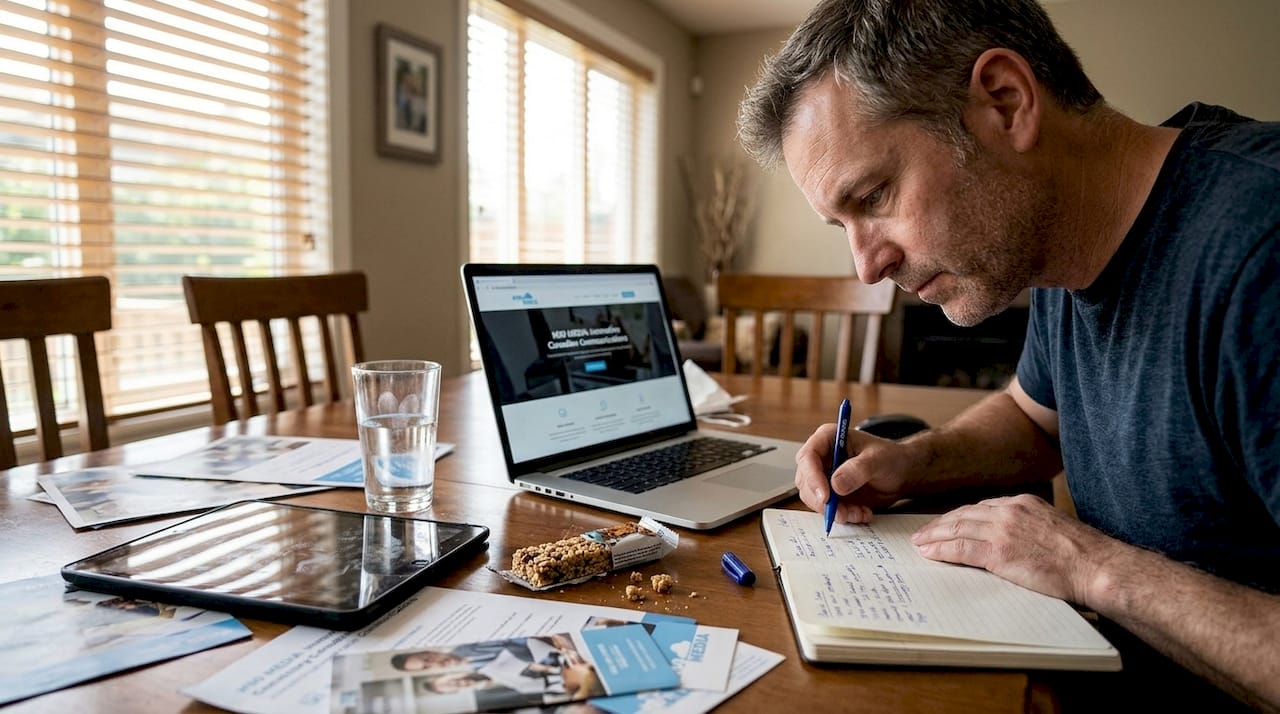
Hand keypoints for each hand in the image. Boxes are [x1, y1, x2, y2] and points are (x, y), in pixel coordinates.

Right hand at [794, 423, 920, 523]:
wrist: (901, 473)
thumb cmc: (890, 458)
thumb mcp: (878, 459)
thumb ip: (858, 469)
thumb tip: (836, 485)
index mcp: (828, 439)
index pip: (808, 457)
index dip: (812, 477)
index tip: (826, 496)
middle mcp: (821, 458)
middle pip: (806, 481)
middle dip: (822, 501)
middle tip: (842, 513)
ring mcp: (824, 477)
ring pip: (815, 499)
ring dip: (836, 511)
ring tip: (860, 512)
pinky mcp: (831, 494)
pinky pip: (828, 510)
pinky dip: (844, 516)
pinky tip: (863, 513)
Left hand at [910, 493, 1119, 603]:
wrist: (1096, 566)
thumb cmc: (1081, 556)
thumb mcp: (1051, 527)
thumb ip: (1027, 527)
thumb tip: (1011, 541)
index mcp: (1022, 503)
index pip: (980, 508)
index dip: (957, 516)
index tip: (944, 523)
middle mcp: (1009, 511)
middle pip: (963, 515)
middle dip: (939, 524)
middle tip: (921, 533)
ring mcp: (1003, 530)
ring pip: (958, 529)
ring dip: (934, 537)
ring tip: (919, 544)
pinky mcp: (1000, 552)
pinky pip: (962, 548)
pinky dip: (942, 550)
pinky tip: (930, 554)